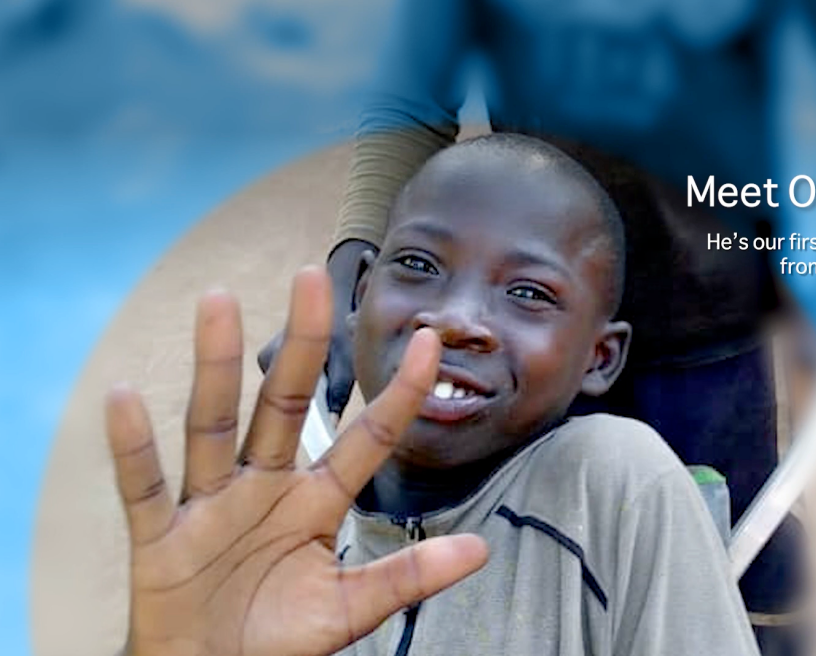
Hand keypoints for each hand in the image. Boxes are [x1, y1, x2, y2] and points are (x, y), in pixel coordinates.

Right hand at [107, 267, 487, 655]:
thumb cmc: (277, 640)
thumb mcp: (348, 608)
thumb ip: (406, 577)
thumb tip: (480, 551)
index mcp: (315, 503)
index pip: (365, 439)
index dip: (397, 394)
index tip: (429, 340)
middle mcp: (265, 490)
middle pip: (283, 407)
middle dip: (300, 346)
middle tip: (312, 277)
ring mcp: (211, 507)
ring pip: (213, 425)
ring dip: (214, 367)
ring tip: (218, 301)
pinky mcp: (161, 538)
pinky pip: (143, 486)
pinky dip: (132, 447)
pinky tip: (124, 396)